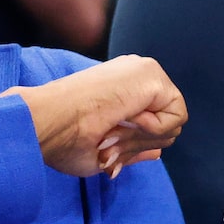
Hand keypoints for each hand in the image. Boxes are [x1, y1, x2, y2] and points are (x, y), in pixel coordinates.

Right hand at [9, 53, 185, 177]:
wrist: (47, 122)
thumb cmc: (61, 138)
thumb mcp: (104, 148)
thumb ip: (133, 146)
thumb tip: (157, 153)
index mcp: (120, 87)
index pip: (152, 124)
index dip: (133, 145)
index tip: (104, 148)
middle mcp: (134, 74)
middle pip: (168, 124)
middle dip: (141, 144)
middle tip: (108, 143)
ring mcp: (144, 71)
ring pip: (174, 122)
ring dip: (143, 138)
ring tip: (113, 133)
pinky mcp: (152, 74)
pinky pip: (176, 117)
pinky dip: (153, 130)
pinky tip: (125, 119)